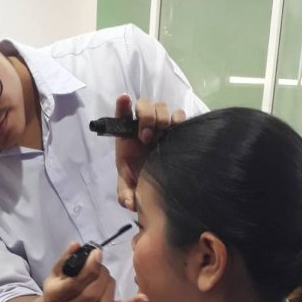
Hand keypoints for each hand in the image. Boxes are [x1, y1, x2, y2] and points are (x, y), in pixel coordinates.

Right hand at [42, 243, 145, 301]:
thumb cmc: (56, 291)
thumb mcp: (54, 274)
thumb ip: (64, 259)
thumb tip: (77, 245)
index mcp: (56, 296)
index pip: (76, 284)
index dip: (89, 268)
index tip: (98, 253)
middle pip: (92, 294)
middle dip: (100, 275)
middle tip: (99, 264)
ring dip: (109, 284)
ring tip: (104, 275)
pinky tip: (144, 298)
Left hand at [115, 94, 185, 209]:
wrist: (159, 181)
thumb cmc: (140, 177)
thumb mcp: (129, 187)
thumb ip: (125, 193)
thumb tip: (129, 203)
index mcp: (126, 134)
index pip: (122, 113)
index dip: (122, 105)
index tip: (123, 99)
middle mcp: (143, 125)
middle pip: (144, 104)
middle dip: (145, 116)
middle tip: (145, 137)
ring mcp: (160, 124)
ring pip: (161, 107)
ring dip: (161, 118)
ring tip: (160, 136)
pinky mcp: (176, 127)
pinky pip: (179, 114)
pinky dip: (178, 118)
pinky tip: (176, 130)